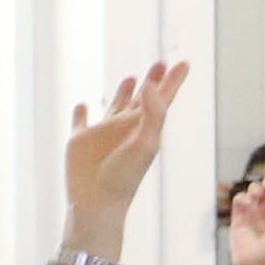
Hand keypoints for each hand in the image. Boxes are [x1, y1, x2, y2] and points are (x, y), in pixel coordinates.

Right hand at [61, 62, 194, 264]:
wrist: (97, 202)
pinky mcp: (80, 141)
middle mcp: (126, 128)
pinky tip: (82, 105)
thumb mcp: (145, 143)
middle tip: (162, 62)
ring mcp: (103, 134)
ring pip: (115, 106)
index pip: (163, 98)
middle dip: (153, 80)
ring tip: (131, 77)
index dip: (173, 81)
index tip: (185, 63)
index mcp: (145, 128)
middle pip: (143, 98)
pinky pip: (80, 122)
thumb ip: (153, 113)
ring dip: (124, 92)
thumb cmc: (125, 177)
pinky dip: (80, 113)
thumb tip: (150, 85)